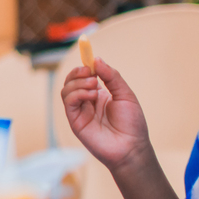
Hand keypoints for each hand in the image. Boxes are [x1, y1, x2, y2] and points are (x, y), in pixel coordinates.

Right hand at [60, 57, 151, 172]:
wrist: (131, 147)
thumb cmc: (132, 124)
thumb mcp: (125, 94)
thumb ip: (112, 77)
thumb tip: (97, 60)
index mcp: (98, 94)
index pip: (85, 75)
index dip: (84, 63)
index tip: (86, 51)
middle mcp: (86, 101)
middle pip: (72, 80)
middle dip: (78, 72)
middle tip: (91, 72)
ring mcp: (79, 111)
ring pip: (66, 89)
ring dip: (78, 83)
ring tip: (94, 86)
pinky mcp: (74, 121)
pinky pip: (68, 101)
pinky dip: (77, 93)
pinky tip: (91, 95)